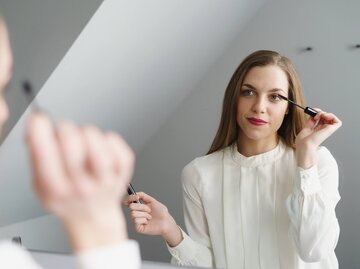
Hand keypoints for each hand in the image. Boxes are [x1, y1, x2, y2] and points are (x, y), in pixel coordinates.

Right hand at [25, 113, 134, 250]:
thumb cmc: (68, 198)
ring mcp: (105, 177)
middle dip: (63, 129)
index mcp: (56, 189)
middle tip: (64, 135)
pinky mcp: (123, 168)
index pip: (44, 153)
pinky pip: (112, 138)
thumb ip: (36, 158)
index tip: (38, 119)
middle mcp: (81, 185)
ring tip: (83, 144)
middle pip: (71, 140)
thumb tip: (34, 126)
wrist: (94, 216)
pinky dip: (104, 138)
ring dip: (85, 132)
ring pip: (93, 136)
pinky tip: (100, 149)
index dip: (38, 129)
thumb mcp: (41, 186)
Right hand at [124, 192, 182, 246]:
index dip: (130, 198)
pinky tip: (148, 222)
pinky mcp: (137, 228)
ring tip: (150, 217)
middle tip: (149, 210)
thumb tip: (135, 194)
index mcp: (138, 206)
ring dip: (145, 214)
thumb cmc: (160, 212)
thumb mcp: (152, 200)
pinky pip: (136, 221)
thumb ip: (143, 195)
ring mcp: (136, 221)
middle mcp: (136, 213)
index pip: (128, 201)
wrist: (166, 221)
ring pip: (134, 213)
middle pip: (131, 206)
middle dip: (142, 207)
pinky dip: (144, 220)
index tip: (136, 197)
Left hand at [295, 109, 341, 167]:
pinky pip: (337, 121)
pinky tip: (324, 117)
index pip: (319, 119)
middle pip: (325, 117)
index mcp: (316, 130)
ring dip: (325, 113)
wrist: (305, 145)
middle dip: (320, 112)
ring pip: (331, 118)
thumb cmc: (303, 142)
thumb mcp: (305, 128)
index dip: (316, 113)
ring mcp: (327, 130)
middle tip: (315, 113)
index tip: (311, 111)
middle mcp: (322, 130)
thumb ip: (310, 122)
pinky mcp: (331, 130)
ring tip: (319, 116)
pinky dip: (332, 116)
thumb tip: (312, 114)